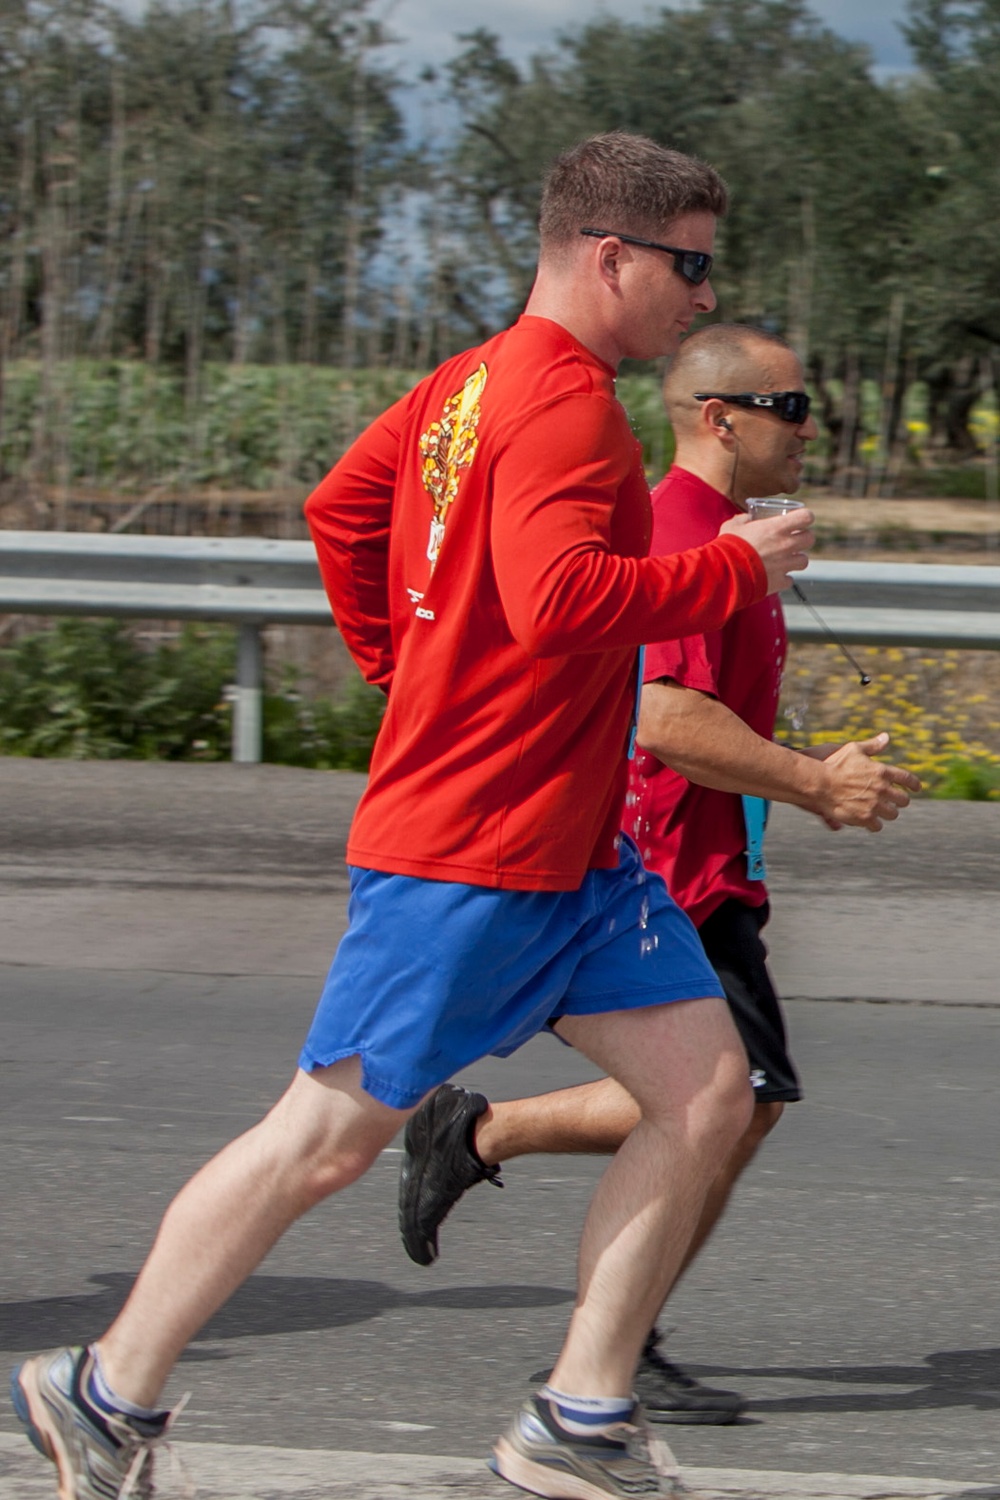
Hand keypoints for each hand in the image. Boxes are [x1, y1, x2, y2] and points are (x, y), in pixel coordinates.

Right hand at [720, 509, 813, 592]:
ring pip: (804, 561)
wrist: (725, 573)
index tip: (799, 519)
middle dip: (803, 538)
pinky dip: (783, 578)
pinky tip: (774, 576)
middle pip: (810, 539)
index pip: (806, 517)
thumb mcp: (732, 526)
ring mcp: (785, 565)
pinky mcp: (779, 582)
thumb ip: (742, 519)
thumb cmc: (728, 547)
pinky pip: (789, 580)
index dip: (804, 517)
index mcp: (777, 528)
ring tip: (784, 559)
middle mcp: (786, 545)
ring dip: (796, 559)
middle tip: (792, 539)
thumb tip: (747, 518)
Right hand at [806, 732, 921, 830]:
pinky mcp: (865, 817)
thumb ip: (872, 746)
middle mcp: (882, 789)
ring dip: (888, 813)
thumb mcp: (854, 749)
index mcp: (882, 771)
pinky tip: (870, 823)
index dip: (914, 784)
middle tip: (896, 802)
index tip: (917, 789)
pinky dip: (875, 825)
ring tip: (883, 813)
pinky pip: (877, 826)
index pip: (907, 779)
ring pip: (892, 814)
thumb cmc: (834, 764)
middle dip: (900, 801)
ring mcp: (874, 805)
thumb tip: (886, 737)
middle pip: (903, 800)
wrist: (820, 783)